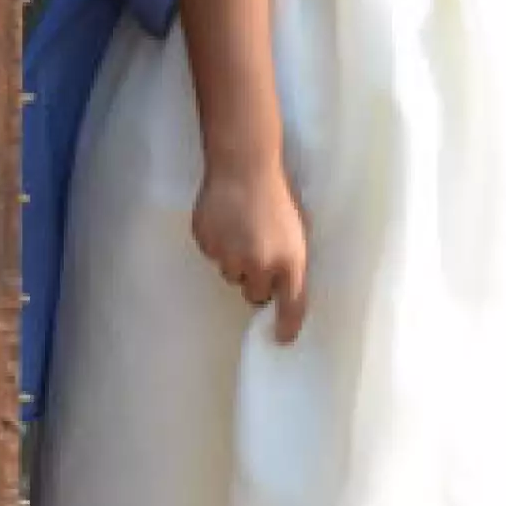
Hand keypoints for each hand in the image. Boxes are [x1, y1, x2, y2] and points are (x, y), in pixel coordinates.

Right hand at [192, 161, 308, 338]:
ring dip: (237, 261)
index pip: (291, 305)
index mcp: (290, 260)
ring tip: (242, 230)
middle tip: (259, 254)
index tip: (282, 338)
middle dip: (257, 281)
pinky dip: (219, 245)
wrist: (244, 167)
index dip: (287, 325)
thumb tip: (284, 287)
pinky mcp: (207, 245)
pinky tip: (226, 222)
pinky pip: (213, 256)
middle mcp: (260, 264)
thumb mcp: (297, 230)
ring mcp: (230, 256)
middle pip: (255, 295)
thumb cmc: (278, 196)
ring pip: (232, 275)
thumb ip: (290, 260)